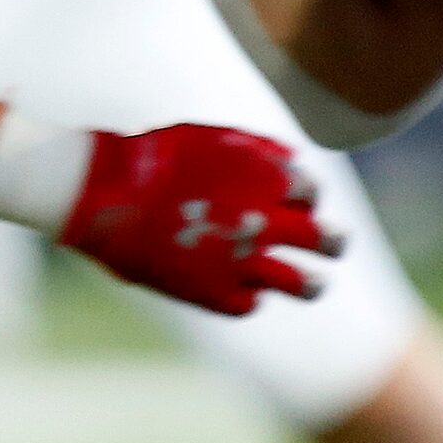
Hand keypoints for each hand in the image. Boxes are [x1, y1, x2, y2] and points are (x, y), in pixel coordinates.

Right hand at [60, 123, 333, 315]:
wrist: (108, 194)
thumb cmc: (155, 157)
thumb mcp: (212, 138)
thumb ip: (259, 148)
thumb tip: (296, 158)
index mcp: (268, 180)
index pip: (311, 194)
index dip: (305, 198)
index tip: (296, 202)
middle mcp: (266, 222)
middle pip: (324, 239)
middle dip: (333, 242)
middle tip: (334, 244)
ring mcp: (244, 262)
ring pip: (303, 284)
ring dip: (313, 283)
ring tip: (314, 283)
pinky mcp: (216, 294)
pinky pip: (249, 303)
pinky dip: (249, 296)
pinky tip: (242, 289)